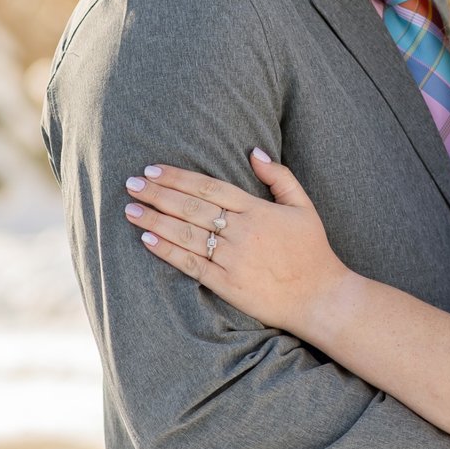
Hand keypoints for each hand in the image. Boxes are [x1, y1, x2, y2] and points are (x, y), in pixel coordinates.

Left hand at [122, 150, 349, 329]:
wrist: (319, 296)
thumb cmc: (312, 250)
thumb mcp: (304, 206)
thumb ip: (280, 177)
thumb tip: (254, 151)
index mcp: (257, 210)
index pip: (209, 186)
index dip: (178, 177)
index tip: (153, 169)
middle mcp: (242, 231)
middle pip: (191, 207)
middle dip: (158, 193)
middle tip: (131, 184)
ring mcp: (233, 259)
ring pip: (185, 234)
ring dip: (154, 219)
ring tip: (130, 208)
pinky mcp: (227, 284)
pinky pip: (190, 264)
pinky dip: (167, 251)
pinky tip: (146, 239)